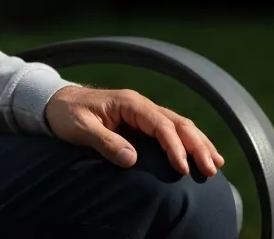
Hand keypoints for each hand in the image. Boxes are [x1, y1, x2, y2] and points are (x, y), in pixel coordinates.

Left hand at [45, 86, 224, 176]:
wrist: (56, 103)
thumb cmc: (66, 114)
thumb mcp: (80, 128)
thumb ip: (104, 141)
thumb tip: (131, 159)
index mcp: (129, 103)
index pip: (160, 124)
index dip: (174, 146)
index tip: (182, 169)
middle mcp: (141, 104)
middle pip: (177, 123)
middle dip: (196, 145)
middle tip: (210, 169)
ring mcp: (143, 111)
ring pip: (179, 125)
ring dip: (199, 143)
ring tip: (216, 163)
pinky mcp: (142, 121)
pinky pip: (171, 129)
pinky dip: (189, 141)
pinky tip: (201, 153)